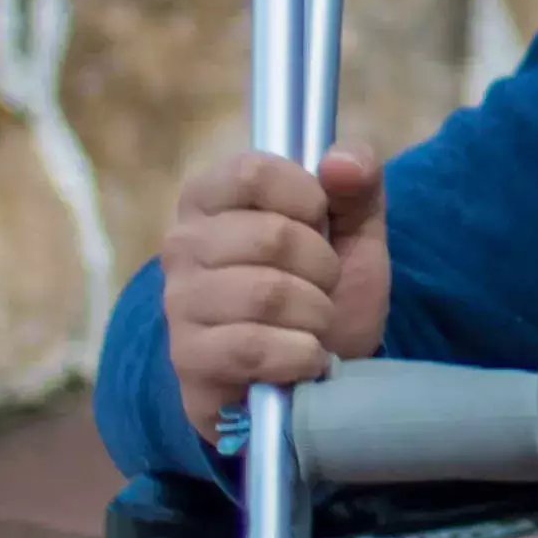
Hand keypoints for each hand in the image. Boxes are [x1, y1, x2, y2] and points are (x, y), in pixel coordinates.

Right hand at [160, 143, 389, 438]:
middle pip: (271, 236)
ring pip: (266, 294)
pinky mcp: (188, 358)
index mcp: (211, 196)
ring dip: (315, 313)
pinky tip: (305, 357)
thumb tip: (340, 162)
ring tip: (315, 322)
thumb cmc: (324, 290)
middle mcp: (182, 243)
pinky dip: (299, 354)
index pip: (252, 173)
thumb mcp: (355, 230)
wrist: (312, 375)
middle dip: (322, 266)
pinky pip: (252, 347)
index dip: (306, 198)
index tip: (322, 222)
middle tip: (324, 285)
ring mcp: (179, 303)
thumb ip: (358, 183)